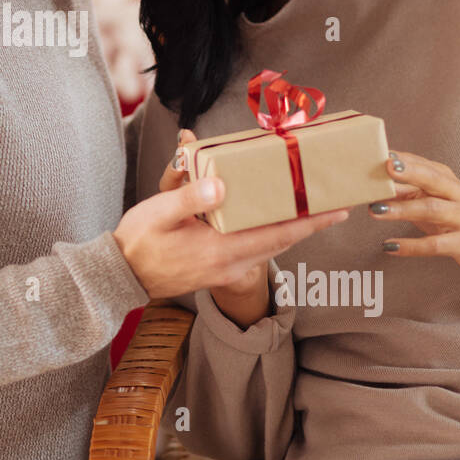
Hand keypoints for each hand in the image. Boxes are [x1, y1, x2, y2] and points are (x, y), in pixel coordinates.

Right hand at [114, 129, 347, 299]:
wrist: (120, 275)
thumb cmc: (137, 242)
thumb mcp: (158, 211)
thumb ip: (190, 196)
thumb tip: (220, 183)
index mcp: (220, 249)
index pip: (277, 233)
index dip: (311, 222)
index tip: (338, 210)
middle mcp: (230, 263)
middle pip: (282, 241)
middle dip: (311, 223)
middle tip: (336, 203)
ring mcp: (226, 269)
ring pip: (270, 246)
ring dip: (293, 228)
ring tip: (310, 208)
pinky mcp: (219, 269)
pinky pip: (255, 249)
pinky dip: (270, 233)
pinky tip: (270, 217)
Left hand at [371, 150, 459, 291]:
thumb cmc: (457, 216)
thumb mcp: (435, 199)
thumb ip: (408, 190)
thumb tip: (372, 184)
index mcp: (447, 179)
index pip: (422, 164)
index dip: (401, 159)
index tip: (376, 153)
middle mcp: (456, 194)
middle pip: (432, 180)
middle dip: (408, 173)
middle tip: (384, 169)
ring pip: (431, 210)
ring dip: (402, 209)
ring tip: (374, 210)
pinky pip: (435, 244)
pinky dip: (411, 246)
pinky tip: (389, 246)